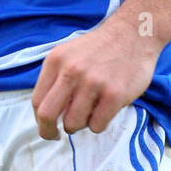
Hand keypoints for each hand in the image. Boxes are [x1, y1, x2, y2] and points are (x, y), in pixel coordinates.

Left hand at [31, 13, 161, 140]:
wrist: (133, 33)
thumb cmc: (99, 48)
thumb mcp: (69, 54)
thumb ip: (56, 79)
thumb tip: (47, 113)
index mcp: (56, 61)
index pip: (37, 101)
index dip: (40, 119)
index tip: (47, 125)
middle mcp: (71, 71)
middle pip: (47, 115)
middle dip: (48, 131)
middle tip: (56, 136)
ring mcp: (93, 83)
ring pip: (73, 124)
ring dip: (80, 125)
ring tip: (90, 112)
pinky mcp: (114, 94)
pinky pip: (97, 125)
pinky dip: (99, 124)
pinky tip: (105, 111)